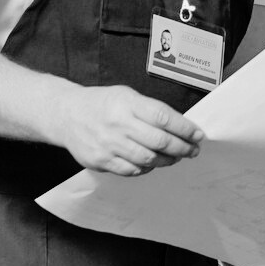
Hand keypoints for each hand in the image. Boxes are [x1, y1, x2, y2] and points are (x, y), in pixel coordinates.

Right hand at [50, 84, 203, 175]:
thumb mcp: (126, 95)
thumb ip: (150, 110)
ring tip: (176, 157)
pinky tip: (153, 163)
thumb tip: (181, 127)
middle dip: (182, 148)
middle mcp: (118, 124)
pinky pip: (132, 170)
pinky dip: (147, 168)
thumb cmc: (101, 104)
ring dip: (168, 160)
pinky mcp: (102, 161)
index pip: (164, 117)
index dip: (185, 129)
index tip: (198, 135)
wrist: (66, 115)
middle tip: (193, 150)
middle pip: (159, 141)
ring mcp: (109, 145)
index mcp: (127, 103)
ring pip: (148, 159)